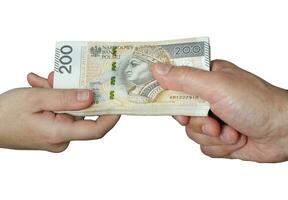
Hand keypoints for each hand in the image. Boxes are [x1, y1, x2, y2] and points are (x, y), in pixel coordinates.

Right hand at [0, 72, 119, 151]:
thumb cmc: (3, 115)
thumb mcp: (35, 99)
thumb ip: (65, 97)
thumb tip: (91, 96)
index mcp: (59, 134)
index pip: (96, 129)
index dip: (111, 115)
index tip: (119, 99)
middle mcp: (61, 138)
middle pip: (81, 113)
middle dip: (74, 92)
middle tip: (61, 77)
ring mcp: (55, 136)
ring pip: (68, 109)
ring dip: (59, 92)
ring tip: (43, 80)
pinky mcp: (50, 130)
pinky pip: (59, 112)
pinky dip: (52, 99)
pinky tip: (39, 86)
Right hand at [152, 60, 287, 161]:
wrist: (284, 132)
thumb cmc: (256, 102)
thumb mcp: (216, 85)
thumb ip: (184, 78)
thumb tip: (157, 69)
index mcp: (207, 77)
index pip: (175, 84)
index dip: (172, 98)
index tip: (176, 107)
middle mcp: (209, 97)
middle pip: (181, 113)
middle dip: (197, 122)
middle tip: (212, 122)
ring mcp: (214, 118)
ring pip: (191, 132)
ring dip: (212, 137)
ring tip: (231, 131)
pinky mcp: (220, 138)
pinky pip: (204, 146)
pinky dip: (219, 147)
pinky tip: (235, 140)